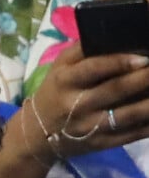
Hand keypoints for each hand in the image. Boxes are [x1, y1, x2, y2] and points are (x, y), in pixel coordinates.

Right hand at [25, 43, 148, 161]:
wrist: (39, 134)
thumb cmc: (55, 91)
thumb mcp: (60, 67)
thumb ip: (83, 50)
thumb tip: (117, 34)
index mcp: (65, 81)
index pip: (93, 69)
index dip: (119, 62)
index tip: (144, 56)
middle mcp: (77, 106)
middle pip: (115, 90)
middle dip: (143, 79)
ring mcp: (90, 128)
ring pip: (127, 116)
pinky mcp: (101, 144)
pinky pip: (131, 136)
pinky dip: (148, 126)